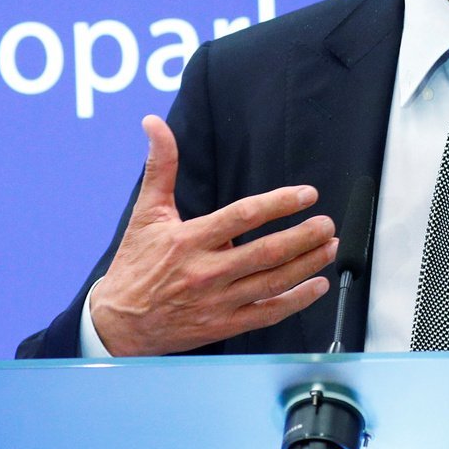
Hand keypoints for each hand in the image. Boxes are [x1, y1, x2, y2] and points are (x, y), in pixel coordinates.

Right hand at [88, 115, 337, 355]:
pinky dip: (298, 300)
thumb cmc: (135, 265)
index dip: (279, 203)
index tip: (307, 195)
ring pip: (273, 282)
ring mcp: (217, 302)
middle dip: (304, 236)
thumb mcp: (146, 213)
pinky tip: (318, 285)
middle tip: (327, 224)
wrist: (118, 324)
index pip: (243, 216)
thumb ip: (160, 166)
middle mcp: (206, 273)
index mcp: (189, 240)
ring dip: (308, 264)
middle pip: (266, 252)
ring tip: (330, 247)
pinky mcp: (223, 325)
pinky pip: (268, 313)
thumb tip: (154, 123)